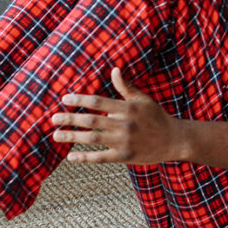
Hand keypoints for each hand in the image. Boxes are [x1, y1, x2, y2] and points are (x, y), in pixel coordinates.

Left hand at [51, 67, 182, 164]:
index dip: (79, 99)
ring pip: (92, 139)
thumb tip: (114, 69)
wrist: (174, 140)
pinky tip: (70, 156)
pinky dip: (84, 157)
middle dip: (70, 118)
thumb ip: (125, 86)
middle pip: (91, 120)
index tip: (65, 98)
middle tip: (53, 118)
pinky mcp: (124, 157)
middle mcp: (124, 124)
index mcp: (127, 108)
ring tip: (56, 135)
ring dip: (72, 137)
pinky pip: (100, 158)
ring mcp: (124, 142)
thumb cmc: (156, 117)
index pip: (98, 101)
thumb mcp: (142, 99)